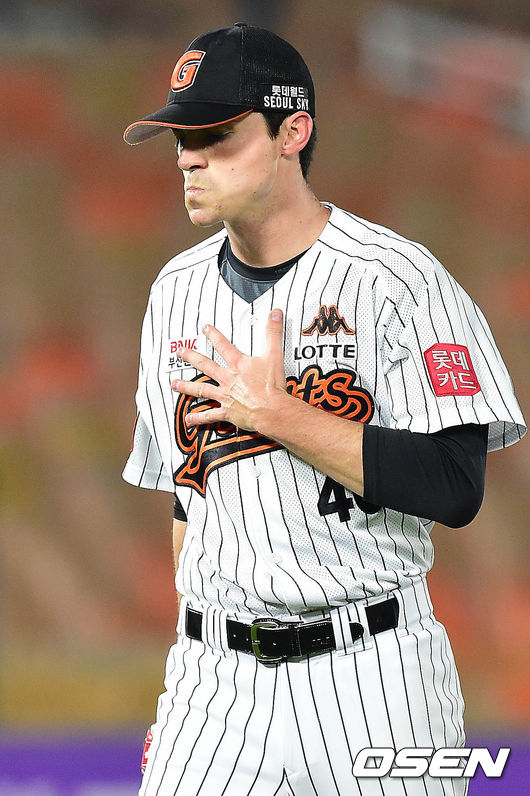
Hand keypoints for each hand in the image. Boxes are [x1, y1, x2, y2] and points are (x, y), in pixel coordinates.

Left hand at [171, 309, 286, 430]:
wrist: (271, 409)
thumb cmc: (272, 386)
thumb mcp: (274, 354)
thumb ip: (273, 333)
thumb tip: (275, 314)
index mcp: (238, 364)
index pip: (223, 345)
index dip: (214, 335)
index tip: (205, 329)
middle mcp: (228, 378)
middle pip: (205, 365)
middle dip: (191, 358)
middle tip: (180, 353)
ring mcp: (225, 395)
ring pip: (201, 389)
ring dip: (186, 386)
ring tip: (174, 384)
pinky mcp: (227, 411)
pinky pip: (209, 415)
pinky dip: (198, 418)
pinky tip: (188, 418)